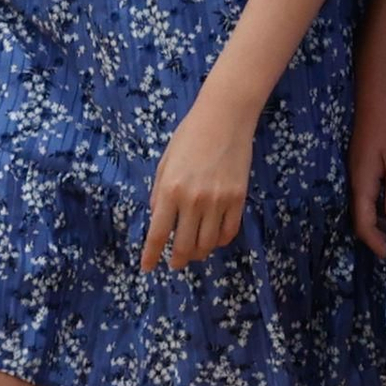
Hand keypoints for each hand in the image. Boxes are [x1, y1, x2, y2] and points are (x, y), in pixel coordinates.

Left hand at [142, 90, 253, 271]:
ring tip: (194, 252)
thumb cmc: (190, 135)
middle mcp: (193, 200)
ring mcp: (218, 201)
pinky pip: (229, 232)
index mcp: (170, 190)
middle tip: (175, 263)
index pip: (157, 234)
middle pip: (184, 246)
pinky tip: (214, 239)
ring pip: (207, 244)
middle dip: (177, 260)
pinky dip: (220, 241)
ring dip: (198, 253)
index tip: (147, 268)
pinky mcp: (238, 199)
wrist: (225, 117)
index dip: (151, 256)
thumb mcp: (165, 162)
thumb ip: (160, 193)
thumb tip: (158, 218)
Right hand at [349, 63, 385, 258]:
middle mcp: (357, 178)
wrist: (378, 85)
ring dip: (383, 222)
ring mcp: (361, 168)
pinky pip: (374, 191)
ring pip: (368, 205)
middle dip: (380, 238)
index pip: (364, 224)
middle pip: (363, 218)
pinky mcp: (368, 159)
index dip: (378, 245)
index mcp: (362, 180)